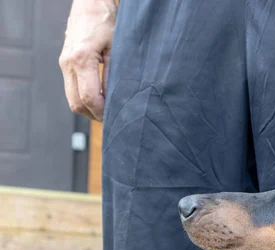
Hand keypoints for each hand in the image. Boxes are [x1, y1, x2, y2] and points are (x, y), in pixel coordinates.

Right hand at [59, 0, 116, 120]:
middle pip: (76, 103)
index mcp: (81, 59)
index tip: (115, 118)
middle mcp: (68, 63)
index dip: (102, 112)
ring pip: (72, 99)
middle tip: (112, 120)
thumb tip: (115, 99)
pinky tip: (99, 99)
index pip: (88, 97)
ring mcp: (64, 64)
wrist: (90, 4)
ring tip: (107, 111)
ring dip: (88, 109)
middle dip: (94, 115)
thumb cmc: (106, 22)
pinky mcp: (65, 63)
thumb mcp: (116, 49)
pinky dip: (83, 98)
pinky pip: (71, 89)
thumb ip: (113, 75)